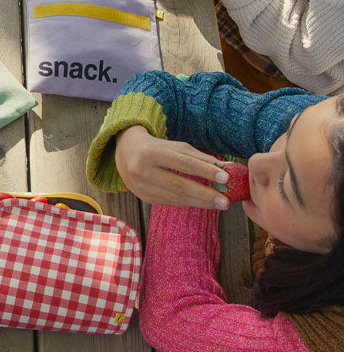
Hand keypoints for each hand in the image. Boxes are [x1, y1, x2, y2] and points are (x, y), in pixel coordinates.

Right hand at [114, 125, 232, 208]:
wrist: (125, 152)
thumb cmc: (156, 147)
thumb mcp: (175, 147)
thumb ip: (199, 157)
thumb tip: (227, 168)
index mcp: (151, 152)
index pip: (183, 163)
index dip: (205, 171)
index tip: (225, 178)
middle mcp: (142, 170)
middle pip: (178, 185)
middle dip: (205, 194)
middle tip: (226, 201)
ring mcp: (141, 186)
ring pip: (175, 197)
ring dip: (200, 202)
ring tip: (219, 204)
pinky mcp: (143, 197)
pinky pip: (170, 201)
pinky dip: (189, 202)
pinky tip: (202, 203)